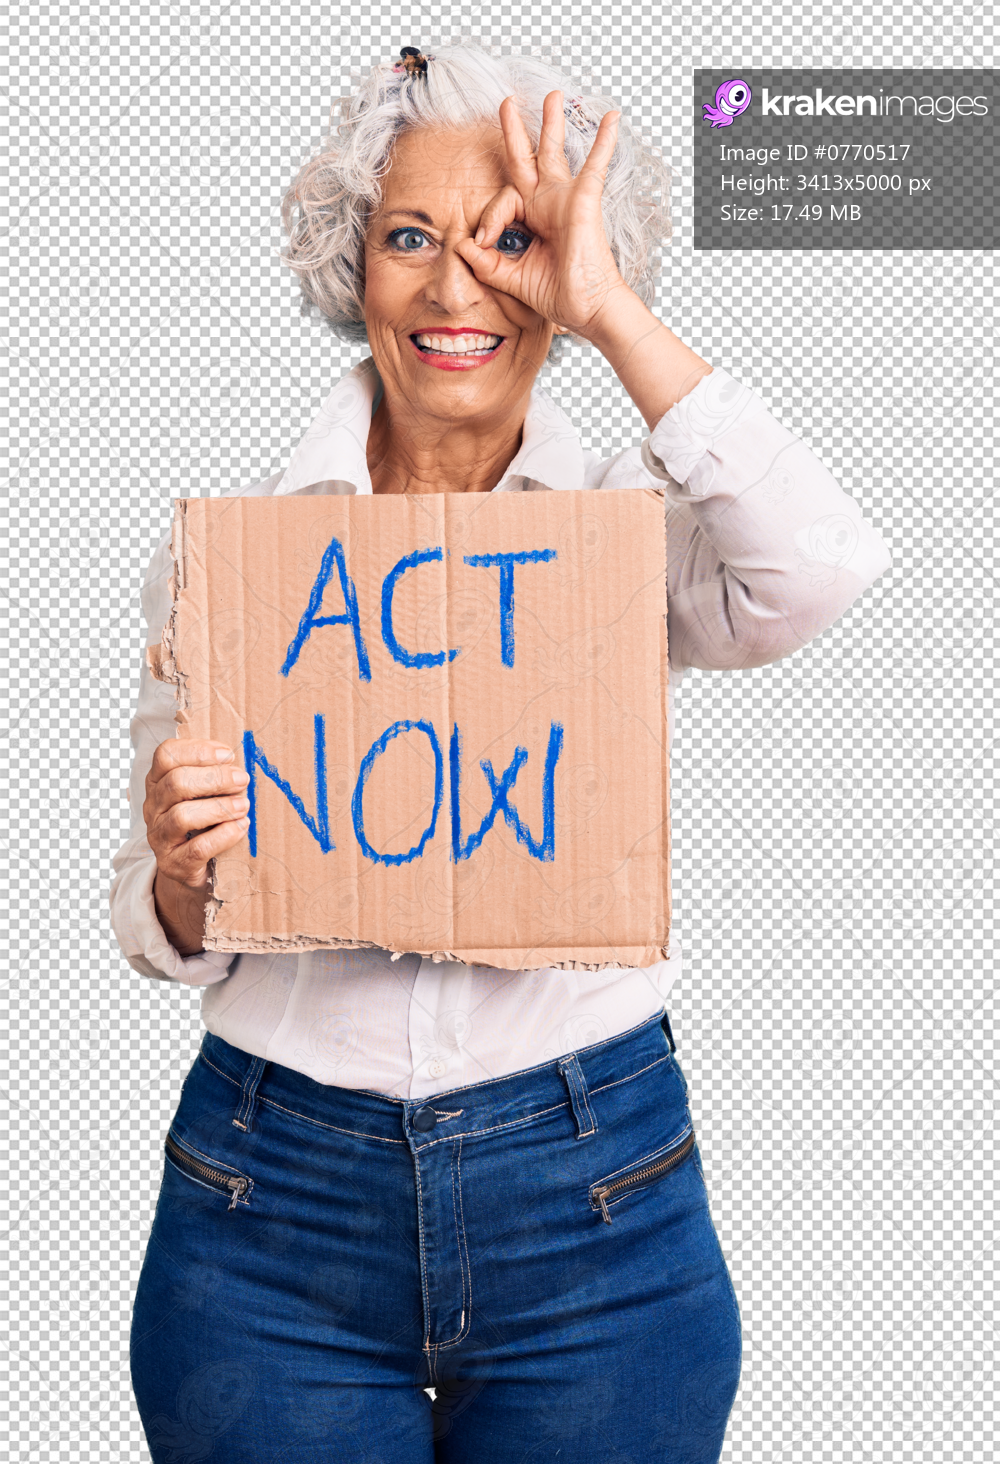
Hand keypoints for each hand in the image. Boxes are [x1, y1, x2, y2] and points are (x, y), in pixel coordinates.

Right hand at [144, 740, 249, 953]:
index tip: (228, 754)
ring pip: (182, 816)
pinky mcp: (173, 863)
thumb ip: (213, 775)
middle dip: (214, 778)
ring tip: (244, 805)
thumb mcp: (202, 794)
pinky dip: (224, 835)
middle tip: (242, 780)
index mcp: (158, 782)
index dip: (197, 750)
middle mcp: (153, 807)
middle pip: (175, 783)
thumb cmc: (202, 822)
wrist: (190, 869)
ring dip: (219, 807)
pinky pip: (197, 848)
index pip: (165, 755)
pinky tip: (241, 827)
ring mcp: (159, 837)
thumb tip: (239, 764)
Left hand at [455, 90, 628, 337]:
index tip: (484, 243)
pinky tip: (611, 116)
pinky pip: (596, 164)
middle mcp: (547, 204)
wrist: (586, 310)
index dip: (489, 219)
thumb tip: (462, 245)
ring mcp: (566, 199)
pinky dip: (604, 141)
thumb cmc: (557, 295)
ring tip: (552, 94)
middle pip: (527, 159)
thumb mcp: (511, 278)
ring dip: (552, 122)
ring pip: (554, 152)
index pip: (502, 201)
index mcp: (532, 219)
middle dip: (516, 131)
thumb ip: (486, 263)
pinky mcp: (583, 200)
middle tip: (507, 103)